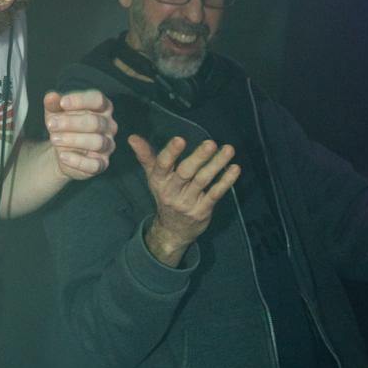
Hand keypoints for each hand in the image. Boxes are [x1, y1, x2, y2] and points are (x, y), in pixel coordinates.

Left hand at [44, 89, 115, 179]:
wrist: (62, 153)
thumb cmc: (64, 127)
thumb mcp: (55, 113)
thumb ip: (54, 104)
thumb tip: (50, 97)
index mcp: (102, 108)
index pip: (98, 100)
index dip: (80, 100)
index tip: (62, 103)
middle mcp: (109, 126)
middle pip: (95, 122)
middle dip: (71, 123)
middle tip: (51, 124)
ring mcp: (108, 145)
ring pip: (96, 142)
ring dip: (73, 140)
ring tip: (54, 139)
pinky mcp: (102, 163)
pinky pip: (94, 164)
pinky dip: (77, 161)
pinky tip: (62, 155)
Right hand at [129, 134, 240, 266]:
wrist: (173, 230)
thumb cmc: (165, 195)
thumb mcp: (154, 177)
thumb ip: (146, 156)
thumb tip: (132, 137)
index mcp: (159, 180)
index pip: (162, 165)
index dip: (171, 152)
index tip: (180, 139)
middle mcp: (172, 191)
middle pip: (185, 172)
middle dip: (198, 157)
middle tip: (211, 143)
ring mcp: (188, 202)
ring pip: (203, 181)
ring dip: (216, 164)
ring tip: (228, 149)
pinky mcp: (202, 210)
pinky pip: (215, 194)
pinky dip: (226, 181)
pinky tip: (235, 168)